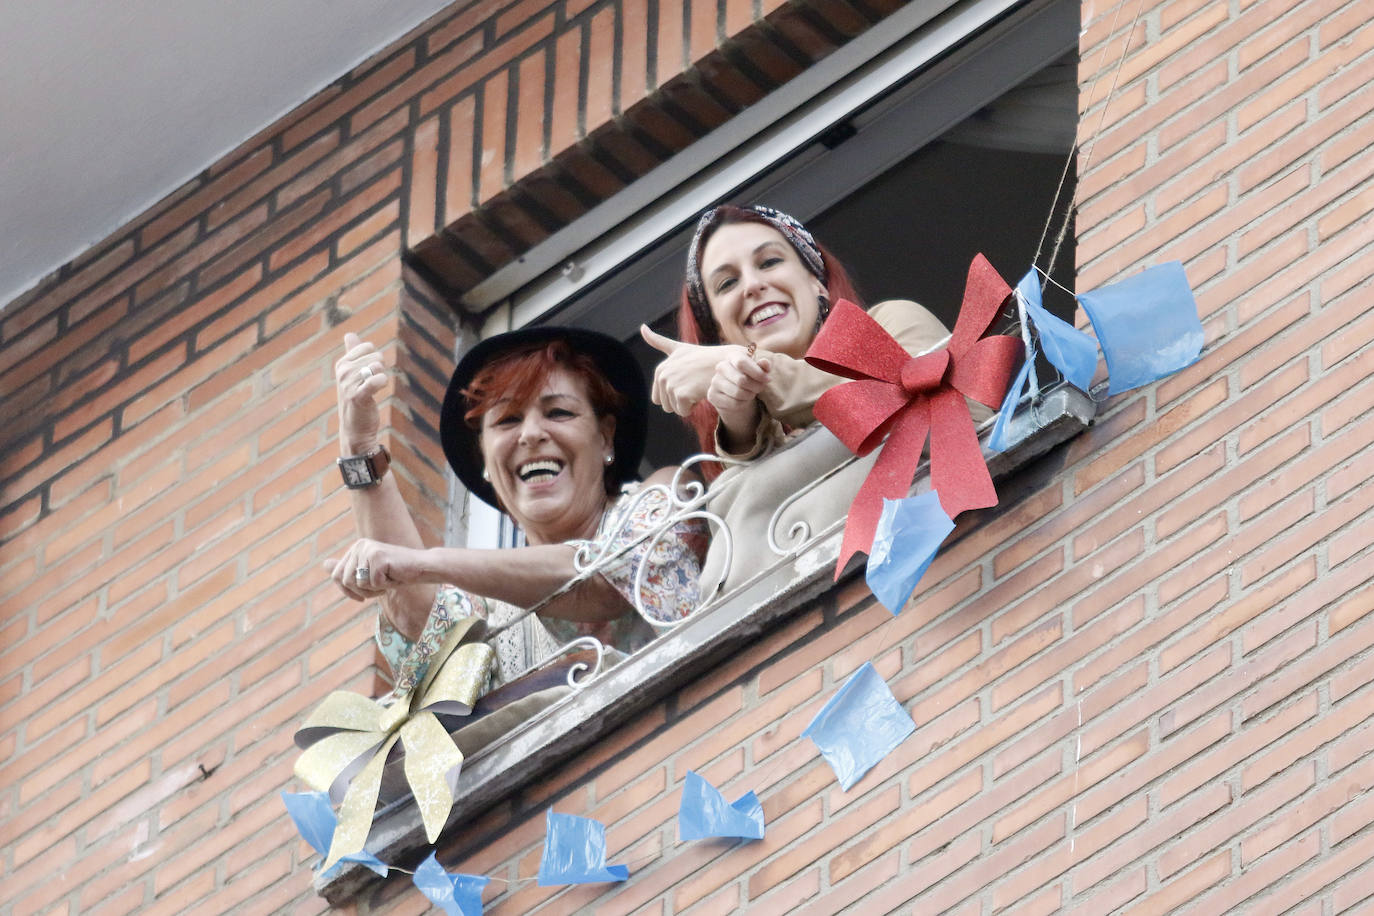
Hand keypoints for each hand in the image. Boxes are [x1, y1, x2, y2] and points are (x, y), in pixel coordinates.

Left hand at [324, 539, 429, 600]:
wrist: (422, 568)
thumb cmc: (397, 573)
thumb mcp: (369, 573)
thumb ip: (348, 569)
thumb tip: (324, 565)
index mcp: (356, 547)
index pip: (336, 576)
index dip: (348, 591)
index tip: (362, 597)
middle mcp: (360, 545)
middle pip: (345, 580)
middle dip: (362, 592)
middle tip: (379, 588)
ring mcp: (369, 550)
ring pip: (357, 583)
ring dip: (373, 590)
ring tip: (387, 581)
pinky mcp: (378, 557)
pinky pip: (373, 583)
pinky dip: (385, 586)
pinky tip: (394, 577)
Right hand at [335, 333, 388, 453]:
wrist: (356, 428)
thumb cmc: (357, 399)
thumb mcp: (352, 374)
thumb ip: (352, 352)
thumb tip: (349, 334)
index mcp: (342, 364)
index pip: (368, 346)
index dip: (376, 358)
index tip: (369, 373)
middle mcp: (342, 372)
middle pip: (376, 356)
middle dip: (381, 368)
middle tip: (373, 384)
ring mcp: (348, 384)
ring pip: (377, 367)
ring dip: (382, 378)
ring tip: (374, 389)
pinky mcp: (357, 397)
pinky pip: (377, 380)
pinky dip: (382, 383)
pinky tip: (379, 390)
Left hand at [640, 324, 745, 416]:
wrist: (724, 363)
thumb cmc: (703, 358)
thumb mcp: (679, 348)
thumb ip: (658, 341)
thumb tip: (642, 327)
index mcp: (660, 369)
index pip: (658, 398)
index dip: (674, 395)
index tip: (687, 381)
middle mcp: (663, 376)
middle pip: (666, 405)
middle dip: (681, 400)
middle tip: (694, 384)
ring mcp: (671, 384)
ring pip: (675, 409)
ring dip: (688, 403)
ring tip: (697, 386)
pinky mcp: (681, 394)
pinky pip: (683, 411)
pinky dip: (693, 406)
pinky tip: (701, 391)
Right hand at [708, 352, 770, 446]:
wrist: (735, 390)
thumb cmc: (750, 376)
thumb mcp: (758, 370)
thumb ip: (763, 366)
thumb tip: (765, 363)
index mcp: (732, 356)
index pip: (742, 363)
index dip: (757, 372)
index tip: (767, 379)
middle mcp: (721, 367)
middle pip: (741, 380)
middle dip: (756, 386)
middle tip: (761, 388)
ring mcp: (715, 381)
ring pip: (738, 393)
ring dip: (750, 395)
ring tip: (751, 392)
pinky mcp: (712, 395)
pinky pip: (733, 403)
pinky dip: (742, 403)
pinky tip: (742, 399)